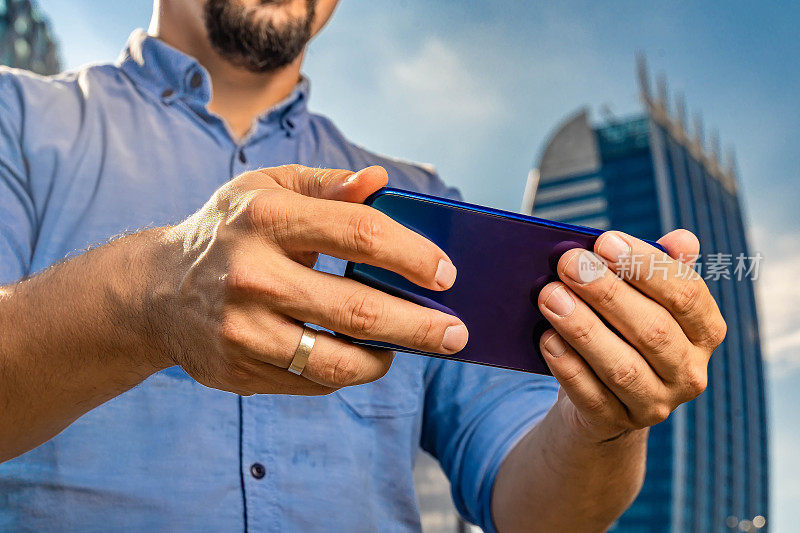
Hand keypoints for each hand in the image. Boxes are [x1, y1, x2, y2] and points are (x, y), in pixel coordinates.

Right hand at [146, 165, 467, 395]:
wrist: (156, 291)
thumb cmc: (229, 231)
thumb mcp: (266, 189)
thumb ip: (325, 184)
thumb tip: (379, 182)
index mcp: (266, 217)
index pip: (360, 233)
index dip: (413, 255)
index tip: (446, 274)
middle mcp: (252, 275)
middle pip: (358, 310)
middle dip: (421, 326)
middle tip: (456, 334)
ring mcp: (243, 330)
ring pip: (337, 361)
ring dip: (387, 360)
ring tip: (410, 349)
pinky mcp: (239, 370)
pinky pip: (312, 382)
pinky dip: (348, 372)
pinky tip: (362, 357)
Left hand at [537, 229, 725, 441]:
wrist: (601, 399)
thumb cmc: (622, 331)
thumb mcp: (643, 298)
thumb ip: (659, 266)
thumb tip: (683, 239)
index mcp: (705, 332)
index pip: (686, 295)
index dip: (646, 266)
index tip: (605, 242)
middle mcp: (689, 372)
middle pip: (652, 330)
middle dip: (607, 292)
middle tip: (567, 263)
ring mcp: (655, 404)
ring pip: (622, 367)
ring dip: (582, 328)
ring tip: (549, 296)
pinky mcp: (616, 424)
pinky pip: (591, 395)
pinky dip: (567, 365)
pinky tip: (546, 338)